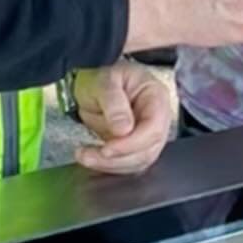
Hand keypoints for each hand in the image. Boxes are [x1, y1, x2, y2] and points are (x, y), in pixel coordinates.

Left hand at [71, 60, 175, 175]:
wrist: (91, 83)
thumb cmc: (101, 76)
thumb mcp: (104, 81)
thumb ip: (114, 102)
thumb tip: (124, 129)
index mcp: (156, 98)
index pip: (153, 129)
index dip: (132, 143)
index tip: (107, 149)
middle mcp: (157, 119)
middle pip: (148, 150)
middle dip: (118, 158)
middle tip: (90, 156)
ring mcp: (147, 135)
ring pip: (137, 162)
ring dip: (110, 165)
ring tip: (85, 156)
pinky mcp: (134, 147)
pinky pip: (126, 164)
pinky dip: (108, 166)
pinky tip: (91, 159)